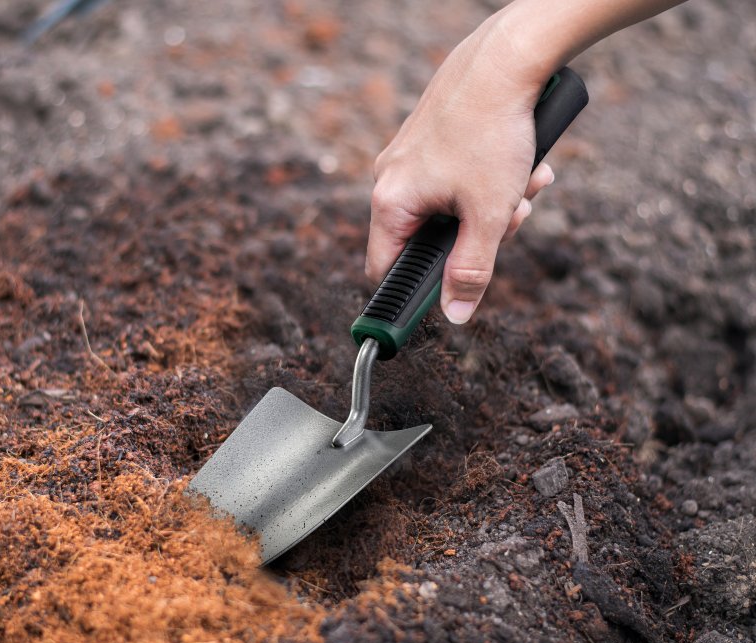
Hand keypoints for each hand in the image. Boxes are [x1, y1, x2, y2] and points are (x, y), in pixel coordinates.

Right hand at [366, 20, 555, 323]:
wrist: (504, 58)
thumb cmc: (491, 132)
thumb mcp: (488, 215)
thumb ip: (470, 271)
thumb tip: (455, 316)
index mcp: (390, 203)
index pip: (385, 269)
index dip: (417, 289)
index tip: (450, 293)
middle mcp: (390, 179)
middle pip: (430, 238)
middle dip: (479, 236)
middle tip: (510, 219)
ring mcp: (409, 156)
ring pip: (451, 206)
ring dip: (494, 205)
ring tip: (525, 181)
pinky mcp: (431, 137)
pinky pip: (457, 176)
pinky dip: (491, 177)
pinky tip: (520, 160)